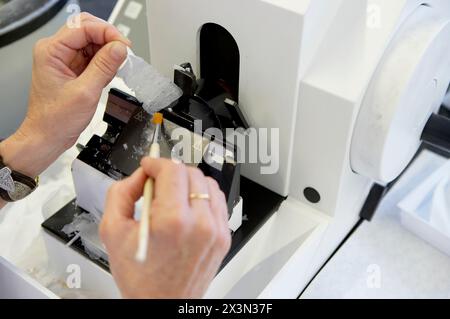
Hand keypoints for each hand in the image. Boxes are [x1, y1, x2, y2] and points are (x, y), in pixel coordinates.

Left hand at [0, 13, 130, 177]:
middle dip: (108, 38)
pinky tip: (110, 72)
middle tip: (124, 51)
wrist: (48, 136)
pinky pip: (93, 56)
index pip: (83, 27)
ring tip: (117, 66)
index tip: (124, 45)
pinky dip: (105, 61)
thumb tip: (120, 48)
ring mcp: (65, 59)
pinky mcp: (73, 68)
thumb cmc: (56, 119)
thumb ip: (104, 67)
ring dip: (108, 51)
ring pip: (92, 41)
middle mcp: (56, 51)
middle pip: (87, 29)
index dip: (107, 33)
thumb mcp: (85, 92)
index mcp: (51, 51)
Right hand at [100, 158, 231, 298]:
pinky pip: (217, 202)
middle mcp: (200, 223)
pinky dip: (202, 197)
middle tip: (155, 185)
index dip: (156, 163)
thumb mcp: (113, 232)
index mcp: (173, 221)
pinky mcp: (223, 237)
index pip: (172, 169)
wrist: (162, 304)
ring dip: (188, 183)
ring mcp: (216, 230)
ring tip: (171, 197)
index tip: (148, 167)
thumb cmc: (141, 278)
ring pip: (207, 184)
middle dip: (170, 172)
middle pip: (190, 172)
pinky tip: (187, 208)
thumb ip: (121, 193)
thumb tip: (139, 176)